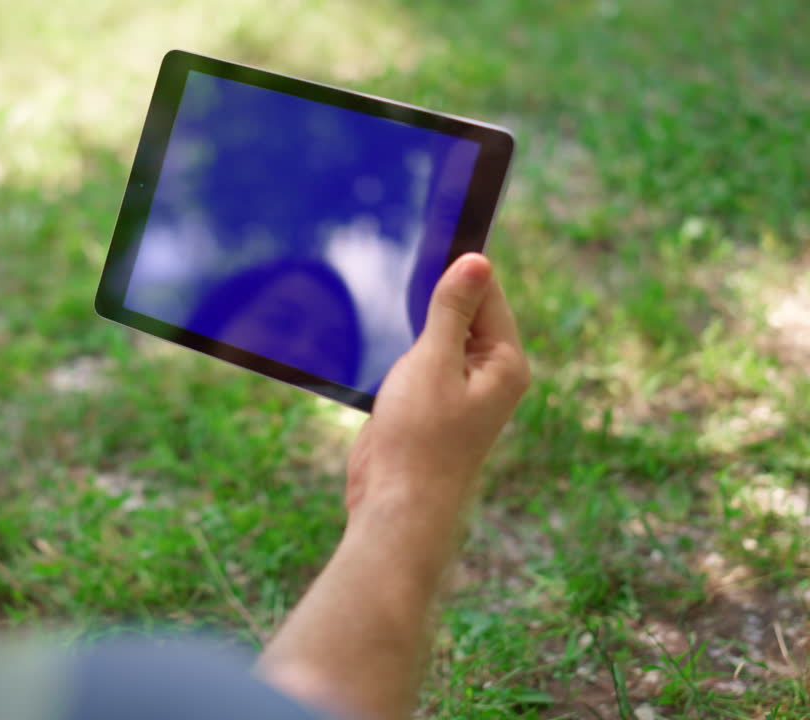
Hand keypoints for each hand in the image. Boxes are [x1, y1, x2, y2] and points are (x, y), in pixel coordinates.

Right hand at [346, 252, 529, 517]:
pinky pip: (421, 359)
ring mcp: (459, 389)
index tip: (429, 236)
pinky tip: (381, 338)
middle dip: (435, 292)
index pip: (488, 293)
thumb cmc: (419, 440)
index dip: (458, 267)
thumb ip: (451, 310)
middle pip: (465, 311)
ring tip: (387, 301)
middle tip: (400, 267)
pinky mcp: (430, 402)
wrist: (396, 505)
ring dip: (415, 321)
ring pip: (439, 335)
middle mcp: (489, 374)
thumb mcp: (433, 362)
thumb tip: (476, 260)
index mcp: (505, 362)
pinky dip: (403, 346)